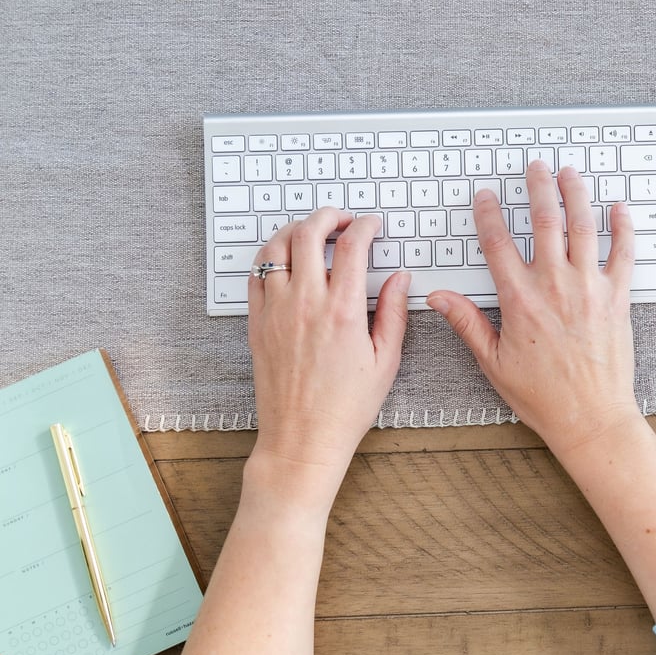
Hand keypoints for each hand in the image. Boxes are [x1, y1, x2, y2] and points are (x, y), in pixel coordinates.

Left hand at [246, 208, 409, 515]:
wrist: (302, 439)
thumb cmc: (345, 407)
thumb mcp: (385, 361)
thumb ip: (394, 312)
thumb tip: (400, 279)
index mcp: (342, 311)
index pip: (352, 245)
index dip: (365, 226)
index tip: (372, 225)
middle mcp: (305, 303)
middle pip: (308, 233)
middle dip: (328, 215)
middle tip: (342, 219)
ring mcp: (275, 311)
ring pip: (275, 247)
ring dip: (294, 229)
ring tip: (310, 232)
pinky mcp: (257, 324)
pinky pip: (255, 275)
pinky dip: (269, 257)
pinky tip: (284, 261)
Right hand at [427, 161, 638, 458]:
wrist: (591, 418)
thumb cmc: (542, 395)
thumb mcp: (493, 361)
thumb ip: (466, 323)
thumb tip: (439, 298)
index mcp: (520, 300)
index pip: (498, 243)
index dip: (488, 214)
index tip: (486, 197)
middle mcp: (555, 286)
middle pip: (544, 222)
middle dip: (537, 188)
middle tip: (534, 168)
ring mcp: (589, 288)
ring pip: (583, 227)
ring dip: (575, 194)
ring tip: (569, 173)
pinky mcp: (617, 298)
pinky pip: (623, 253)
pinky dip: (623, 227)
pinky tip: (619, 209)